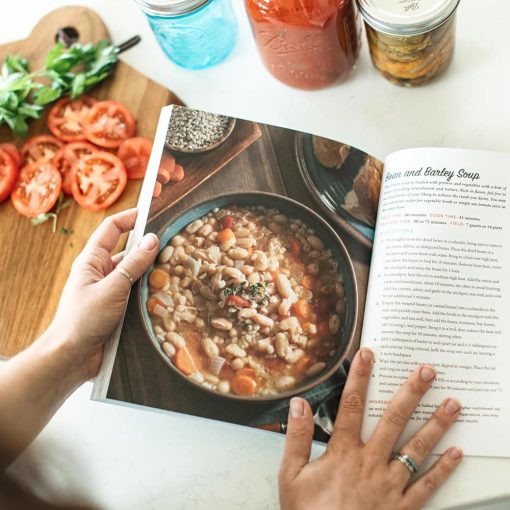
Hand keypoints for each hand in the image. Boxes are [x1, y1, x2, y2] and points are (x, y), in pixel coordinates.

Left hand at [50, 208, 158, 381]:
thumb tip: (153, 239)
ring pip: (136, 273)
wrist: (71, 357)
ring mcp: (110, 290)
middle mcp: (101, 272)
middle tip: (173, 241)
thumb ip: (134, 264)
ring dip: (152, 270)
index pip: (112, 229)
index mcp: (92, 260)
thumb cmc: (84, 320)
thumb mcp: (112, 288)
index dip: (131, 217)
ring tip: (176, 267)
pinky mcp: (118, 308)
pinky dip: (150, 290)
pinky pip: (137, 292)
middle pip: (128, 251)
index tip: (153, 211)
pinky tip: (167, 292)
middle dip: (148, 246)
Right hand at [279, 349, 462, 509]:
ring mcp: (390, 486)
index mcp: (342, 453)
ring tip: (452, 404)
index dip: (360, 378)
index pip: (351, 406)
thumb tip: (298, 404)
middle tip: (426, 372)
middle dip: (411, 393)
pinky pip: (428, 486)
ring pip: (417, 449)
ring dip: (436, 424)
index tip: (368, 355)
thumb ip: (296, 438)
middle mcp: (370, 463)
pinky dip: (443, 469)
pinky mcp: (403, 508)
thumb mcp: (291, 477)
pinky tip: (456, 453)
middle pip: (394, 420)